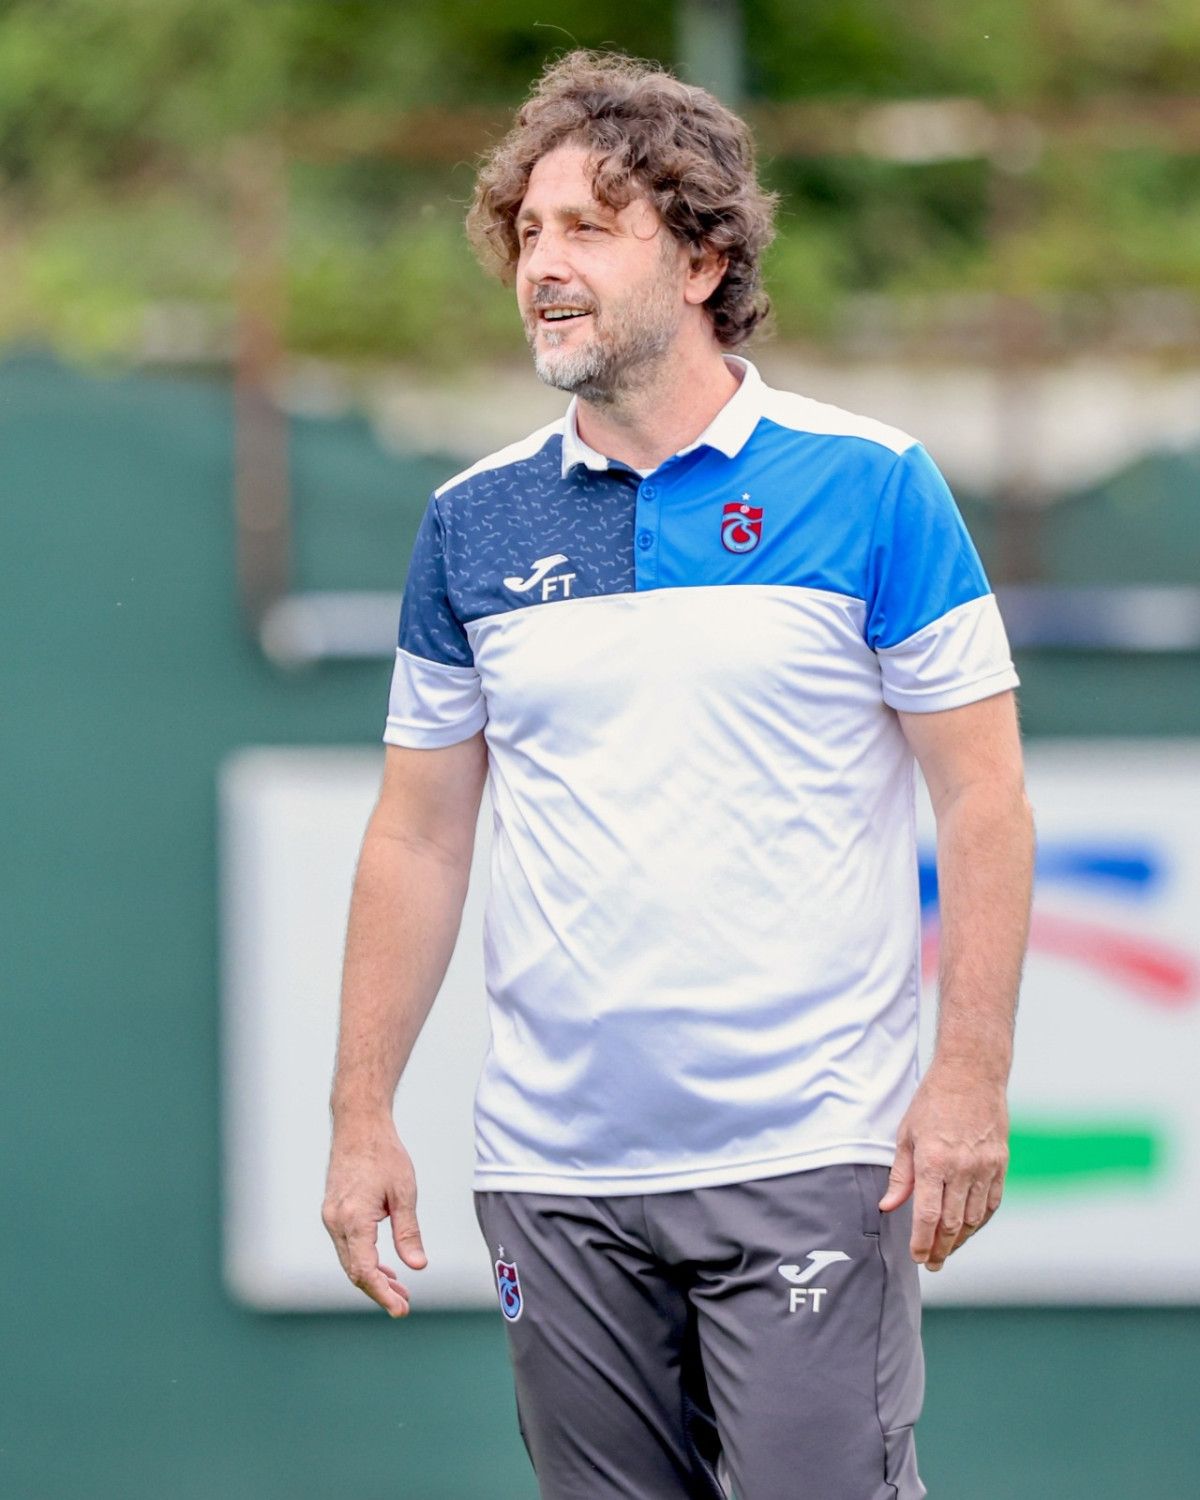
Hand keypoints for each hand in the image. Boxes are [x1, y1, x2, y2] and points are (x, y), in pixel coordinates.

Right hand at [321, 1117, 426, 1315]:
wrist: (358, 1125)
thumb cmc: (384, 1154)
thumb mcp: (404, 1193)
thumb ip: (408, 1232)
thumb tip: (417, 1267)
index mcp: (353, 1219)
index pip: (365, 1270)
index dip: (382, 1294)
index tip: (400, 1309)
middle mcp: (336, 1221)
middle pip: (354, 1270)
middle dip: (379, 1290)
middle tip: (404, 1304)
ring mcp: (331, 1217)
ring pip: (349, 1260)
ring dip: (372, 1277)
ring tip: (399, 1289)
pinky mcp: (333, 1212)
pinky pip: (347, 1246)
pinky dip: (364, 1260)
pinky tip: (384, 1267)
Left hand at [878, 1068, 1008, 1271]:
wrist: (972, 1074)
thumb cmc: (933, 1101)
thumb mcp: (906, 1134)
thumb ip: (900, 1175)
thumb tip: (888, 1206)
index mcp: (934, 1160)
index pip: (929, 1215)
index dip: (922, 1242)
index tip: (917, 1257)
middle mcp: (963, 1168)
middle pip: (953, 1223)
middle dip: (940, 1248)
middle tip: (931, 1263)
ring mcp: (985, 1167)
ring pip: (975, 1218)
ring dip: (961, 1239)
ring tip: (947, 1250)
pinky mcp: (1000, 1164)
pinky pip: (992, 1203)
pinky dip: (980, 1221)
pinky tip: (969, 1229)